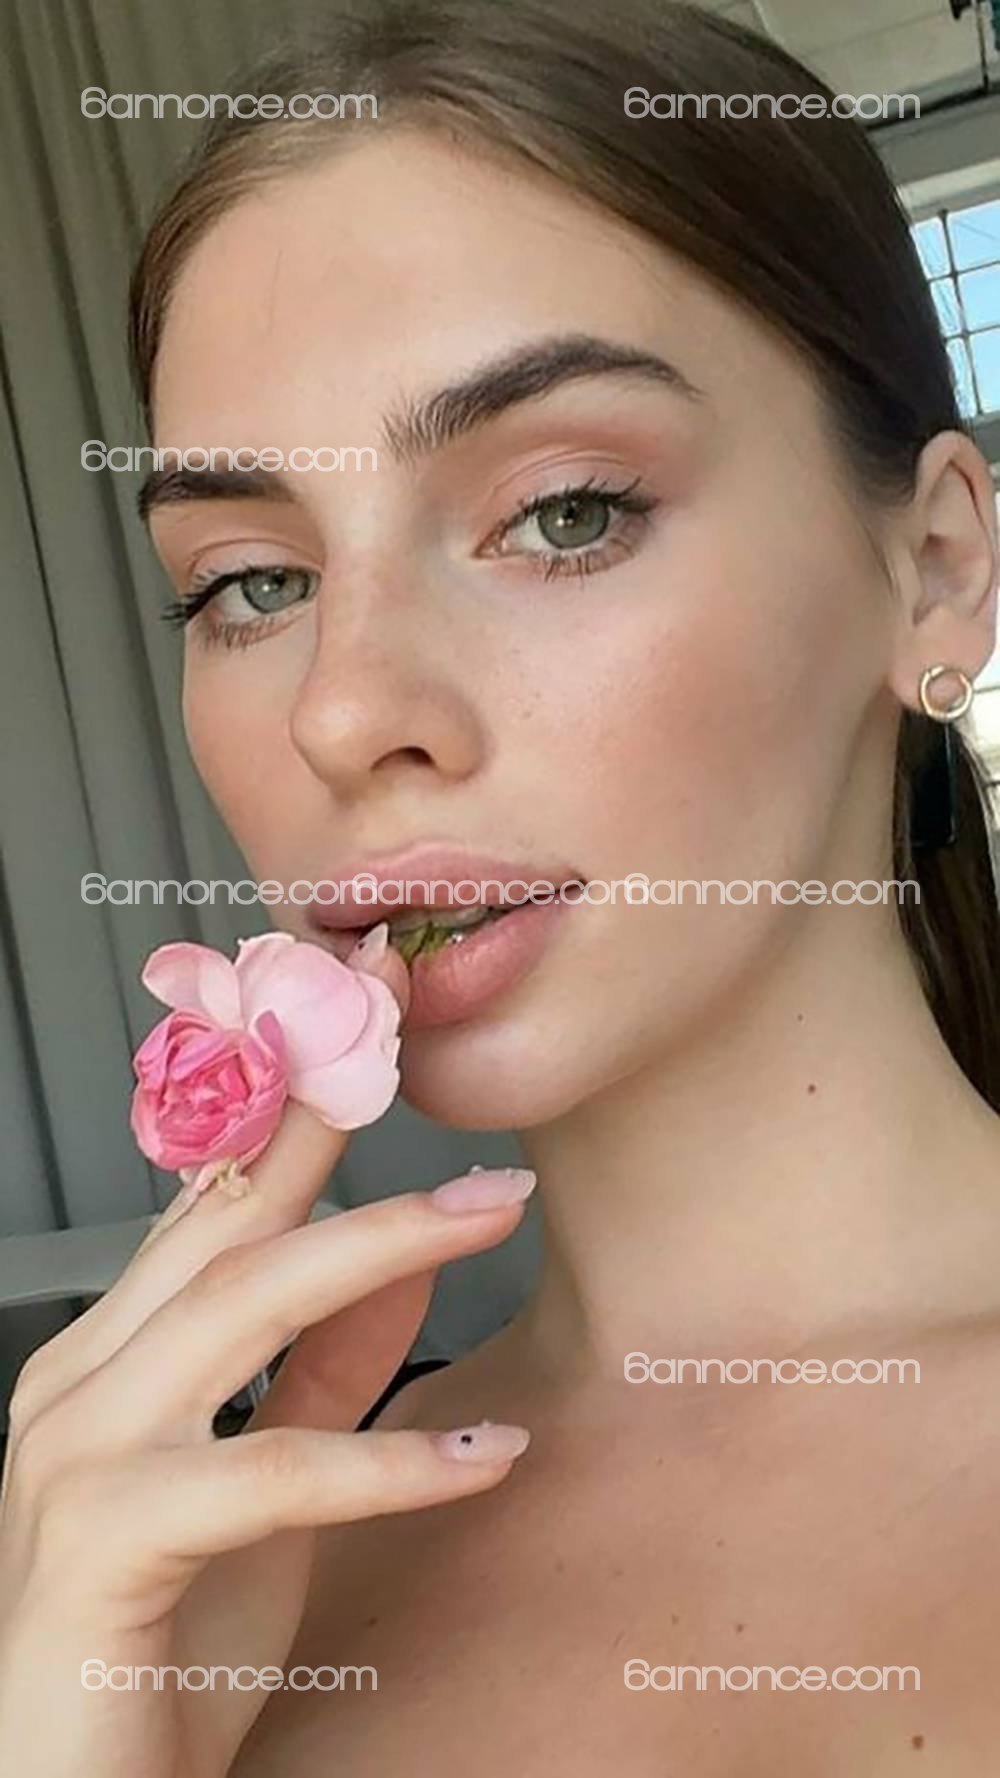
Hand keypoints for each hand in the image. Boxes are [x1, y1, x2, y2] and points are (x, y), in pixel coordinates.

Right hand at [0, 949, 532, 1777]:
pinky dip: (380, 1460)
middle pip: (224, 1222)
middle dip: (324, 1114)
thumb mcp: (277, 1492)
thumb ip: (328, 1374)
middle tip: (406, 1025)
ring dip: (380, 1248)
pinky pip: (259, 1474)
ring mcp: (72, 1461)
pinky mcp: (97, 1550)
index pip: (209, 1202)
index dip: (289, 1102)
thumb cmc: (160, 1655)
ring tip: (492, 1208)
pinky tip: (484, 1460)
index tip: (360, 1014)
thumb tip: (402, 1265)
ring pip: (239, 1307)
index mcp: (111, 1360)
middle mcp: (76, 1385)